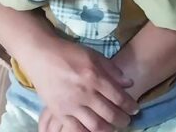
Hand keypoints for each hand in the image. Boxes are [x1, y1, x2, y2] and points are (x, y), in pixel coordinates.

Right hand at [18, 36, 137, 131]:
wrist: (40, 54)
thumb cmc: (68, 52)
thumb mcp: (92, 55)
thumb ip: (111, 69)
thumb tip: (129, 84)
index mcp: (93, 77)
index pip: (119, 98)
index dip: (130, 106)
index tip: (135, 109)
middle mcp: (84, 93)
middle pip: (110, 114)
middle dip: (122, 120)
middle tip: (126, 120)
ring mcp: (70, 104)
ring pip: (95, 126)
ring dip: (108, 129)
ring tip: (112, 127)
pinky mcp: (58, 111)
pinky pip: (76, 129)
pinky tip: (93, 130)